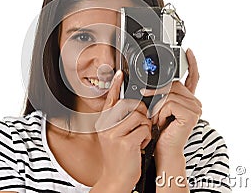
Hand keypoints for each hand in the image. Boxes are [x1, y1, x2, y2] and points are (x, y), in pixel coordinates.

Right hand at [94, 70, 151, 190]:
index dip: (115, 85)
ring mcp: (114, 134)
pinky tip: (140, 145)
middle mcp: (106, 126)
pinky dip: (147, 137)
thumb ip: (119, 120)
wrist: (116, 178)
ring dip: (145, 127)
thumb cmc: (119, 156)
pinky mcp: (125, 143)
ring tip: (140, 138)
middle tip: (141, 126)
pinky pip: (144, 130)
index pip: (110, 98)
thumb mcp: (114, 136)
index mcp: (104, 122)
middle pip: (130, 105)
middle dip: (142, 113)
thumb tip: (133, 104)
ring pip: (140, 117)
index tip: (120, 72)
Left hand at [141, 49, 201, 159]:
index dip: (191, 63)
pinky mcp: (191, 114)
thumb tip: (149, 83)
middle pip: (173, 84)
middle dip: (156, 95)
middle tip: (152, 111)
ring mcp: (195, 108)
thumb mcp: (158, 108)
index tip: (189, 51)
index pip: (192, 77)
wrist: (163, 150)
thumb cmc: (159, 132)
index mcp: (188, 99)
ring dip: (157, 107)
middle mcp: (195, 102)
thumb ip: (160, 94)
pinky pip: (168, 103)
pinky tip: (162, 123)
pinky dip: (160, 112)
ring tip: (158, 120)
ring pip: (168, 93)